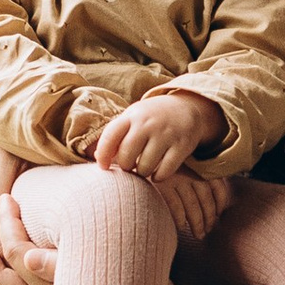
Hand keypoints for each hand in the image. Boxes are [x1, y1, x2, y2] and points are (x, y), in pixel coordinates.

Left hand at [93, 86, 225, 180]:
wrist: (187, 107)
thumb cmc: (151, 117)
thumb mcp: (132, 118)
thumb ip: (116, 135)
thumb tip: (97, 158)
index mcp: (132, 116)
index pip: (110, 136)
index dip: (102, 155)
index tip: (102, 167)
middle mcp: (148, 124)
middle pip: (126, 157)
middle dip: (125, 166)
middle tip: (130, 165)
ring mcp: (166, 134)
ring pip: (145, 167)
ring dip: (142, 173)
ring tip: (143, 167)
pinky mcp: (182, 145)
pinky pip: (164, 172)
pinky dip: (158, 177)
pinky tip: (157, 173)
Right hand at [164, 168, 231, 240]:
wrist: (135, 159)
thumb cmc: (158, 166)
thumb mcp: (179, 166)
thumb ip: (192, 178)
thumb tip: (209, 202)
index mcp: (196, 165)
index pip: (216, 185)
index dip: (221, 201)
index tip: (219, 213)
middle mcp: (188, 172)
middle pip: (205, 199)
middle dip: (209, 217)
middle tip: (207, 230)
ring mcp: (175, 179)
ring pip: (193, 206)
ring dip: (197, 223)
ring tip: (199, 234)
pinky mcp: (161, 186)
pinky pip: (175, 207)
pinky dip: (180, 219)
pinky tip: (181, 227)